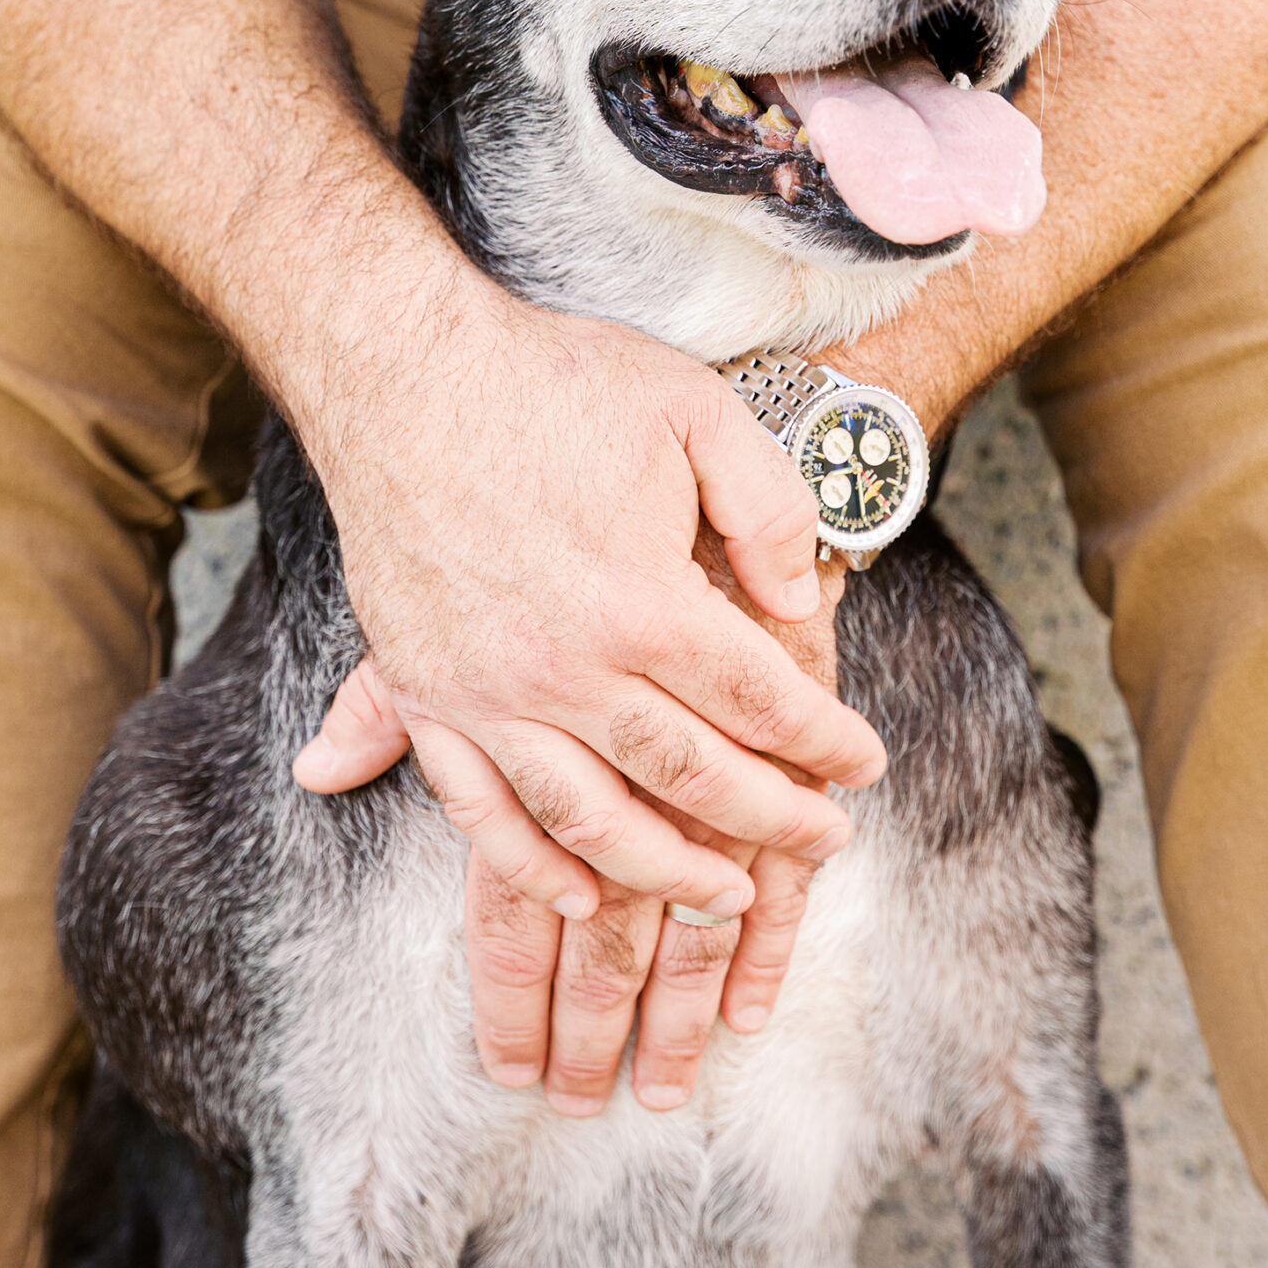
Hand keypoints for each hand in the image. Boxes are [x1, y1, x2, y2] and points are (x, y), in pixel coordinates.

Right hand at [296, 294, 882, 929]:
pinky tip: (582, 897)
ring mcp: (488, 693)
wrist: (403, 370)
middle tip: (826, 839)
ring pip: (591, 822)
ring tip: (726, 897)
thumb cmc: (551, 381)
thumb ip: (769, 506)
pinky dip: (532, 868)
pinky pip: (479, 813)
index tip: (865, 764)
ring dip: (666, 872)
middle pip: (689, 779)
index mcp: (642, 602)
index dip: (824, 741)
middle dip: (771, 818)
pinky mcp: (428, 695)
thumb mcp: (696, 410)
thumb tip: (801, 602)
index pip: (759, 702)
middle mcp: (566, 668)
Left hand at [301, 522, 855, 1113]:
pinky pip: (772, 857)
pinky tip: (752, 1005)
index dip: (511, 986)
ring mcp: (697, 749)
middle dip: (585, 1022)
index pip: (512, 887)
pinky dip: (765, 937)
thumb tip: (319, 771)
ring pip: (680, 910)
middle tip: (576, 1106)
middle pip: (595, 923)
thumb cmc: (552, 490)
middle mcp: (609, 753)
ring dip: (671, 1007)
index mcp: (523, 731)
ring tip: (662, 1092)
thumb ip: (390, 692)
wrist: (672, 406)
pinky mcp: (774, 733)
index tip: (504, 1068)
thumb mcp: (443, 583)